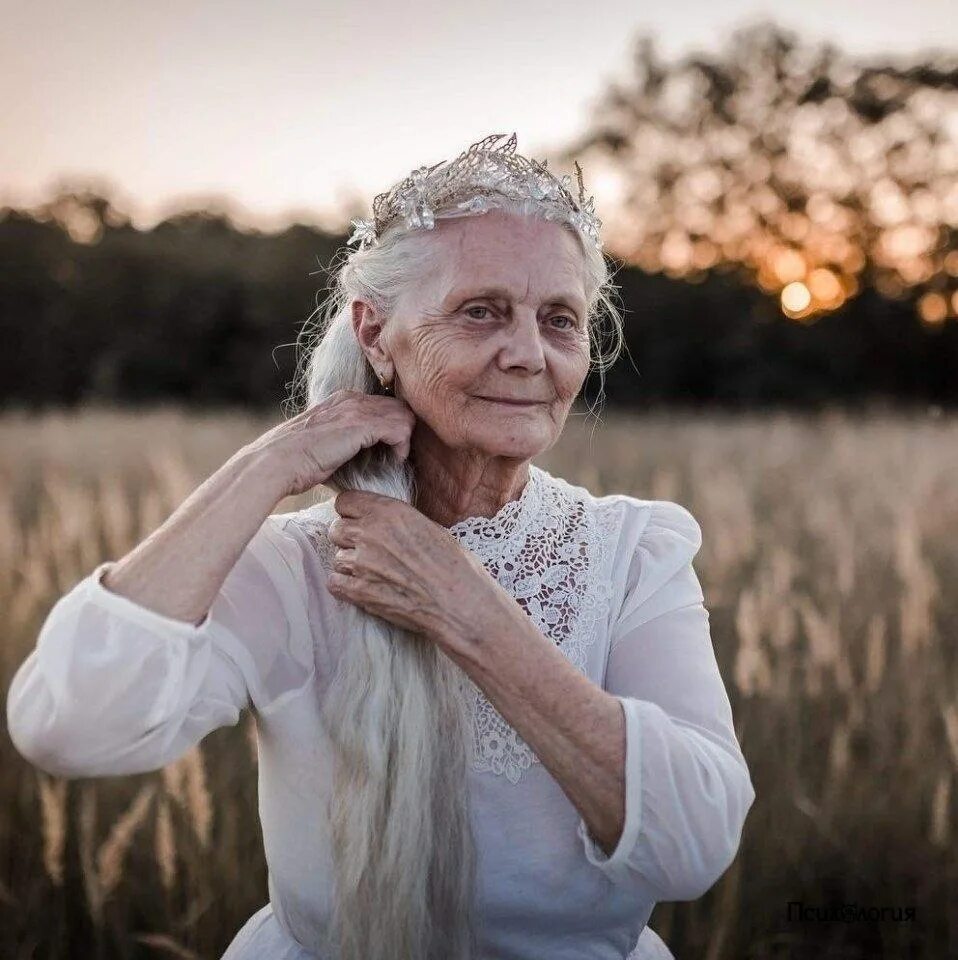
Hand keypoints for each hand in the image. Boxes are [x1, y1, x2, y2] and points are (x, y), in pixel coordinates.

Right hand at [239, 390, 416, 499]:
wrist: (275, 463)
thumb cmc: (294, 461)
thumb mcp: (322, 442)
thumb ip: (341, 439)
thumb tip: (356, 453)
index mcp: (341, 400)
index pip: (382, 405)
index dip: (390, 426)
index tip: (386, 449)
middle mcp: (350, 399)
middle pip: (397, 407)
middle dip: (402, 431)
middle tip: (394, 455)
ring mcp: (355, 410)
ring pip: (403, 416)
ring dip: (404, 440)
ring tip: (394, 459)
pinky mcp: (361, 426)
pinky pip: (400, 430)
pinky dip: (402, 448)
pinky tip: (393, 461)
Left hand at [325, 489, 512, 652]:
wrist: (460, 603)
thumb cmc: (455, 565)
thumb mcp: (428, 526)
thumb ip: (397, 521)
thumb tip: (382, 523)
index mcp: (389, 511)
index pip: (345, 501)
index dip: (351, 512)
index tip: (359, 521)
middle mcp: (370, 533)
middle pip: (336, 529)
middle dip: (348, 539)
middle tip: (367, 550)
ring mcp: (362, 563)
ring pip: (337, 558)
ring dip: (350, 565)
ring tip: (374, 574)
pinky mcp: (359, 591)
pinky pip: (334, 582)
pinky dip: (345, 586)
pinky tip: (364, 588)